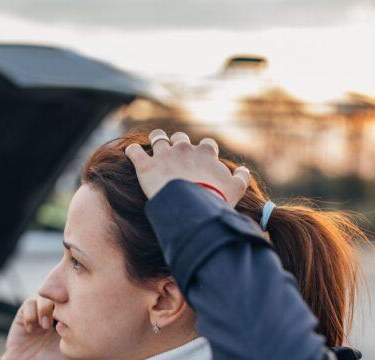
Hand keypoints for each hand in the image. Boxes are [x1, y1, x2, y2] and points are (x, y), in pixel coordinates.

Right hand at [0, 296, 92, 359]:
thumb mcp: (79, 358)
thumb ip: (92, 348)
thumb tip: (112, 344)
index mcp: (70, 318)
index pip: (77, 301)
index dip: (79, 302)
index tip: (80, 314)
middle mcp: (56, 311)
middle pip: (61, 292)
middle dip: (62, 300)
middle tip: (63, 313)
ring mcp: (40, 312)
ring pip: (45, 295)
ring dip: (45, 309)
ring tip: (46, 327)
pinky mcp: (24, 315)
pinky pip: (28, 304)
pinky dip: (31, 315)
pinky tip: (32, 330)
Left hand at [124, 130, 250, 206]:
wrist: (192, 208)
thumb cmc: (216, 199)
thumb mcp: (236, 189)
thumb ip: (242, 178)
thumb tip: (243, 170)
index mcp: (205, 153)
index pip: (207, 144)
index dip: (204, 151)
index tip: (202, 159)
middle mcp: (184, 148)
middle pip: (180, 137)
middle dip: (179, 143)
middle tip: (176, 155)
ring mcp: (164, 155)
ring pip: (157, 137)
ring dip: (156, 140)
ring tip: (154, 146)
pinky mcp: (146, 166)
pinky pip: (134, 151)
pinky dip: (132, 152)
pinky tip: (131, 154)